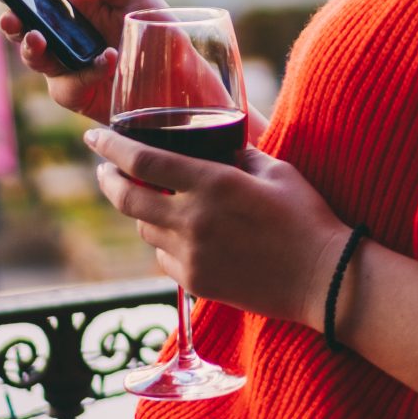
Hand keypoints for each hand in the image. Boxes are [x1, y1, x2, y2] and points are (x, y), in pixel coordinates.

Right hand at [0, 0, 167, 122]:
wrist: (182, 73)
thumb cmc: (157, 28)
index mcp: (70, 9)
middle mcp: (62, 38)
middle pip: (23, 30)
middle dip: (11, 24)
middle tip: (9, 17)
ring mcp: (66, 68)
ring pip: (35, 60)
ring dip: (32, 49)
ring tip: (38, 38)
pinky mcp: (78, 94)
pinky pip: (69, 85)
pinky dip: (87, 71)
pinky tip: (107, 59)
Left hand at [86, 125, 352, 331]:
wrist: (323, 278)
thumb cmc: (307, 217)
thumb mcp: (277, 171)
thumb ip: (238, 156)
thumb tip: (216, 148)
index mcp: (213, 184)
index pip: (145, 160)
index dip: (112, 146)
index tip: (94, 136)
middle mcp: (193, 220)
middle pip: (128, 198)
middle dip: (109, 180)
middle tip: (106, 169)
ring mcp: (191, 255)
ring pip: (144, 229)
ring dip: (142, 212)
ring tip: (154, 201)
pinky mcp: (195, 282)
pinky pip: (163, 258)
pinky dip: (165, 244)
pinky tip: (183, 236)